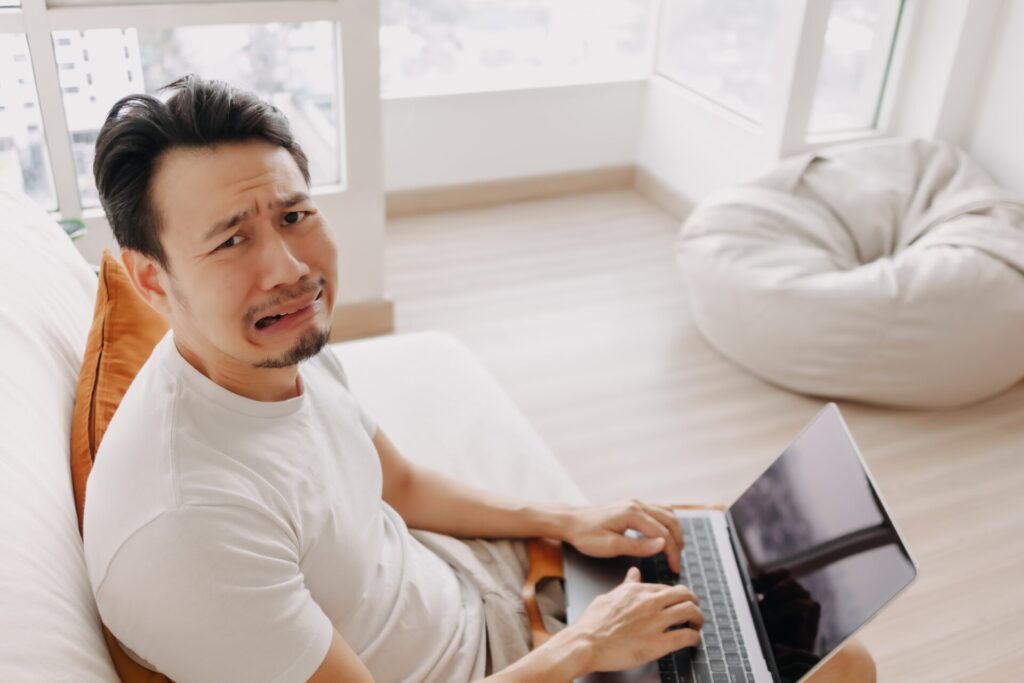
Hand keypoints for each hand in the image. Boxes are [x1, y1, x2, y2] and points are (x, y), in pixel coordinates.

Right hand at [560, 566, 702, 672]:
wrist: (585, 643)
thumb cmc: (592, 623)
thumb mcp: (608, 596)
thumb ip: (626, 585)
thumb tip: (634, 573)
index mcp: (638, 591)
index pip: (668, 588)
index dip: (677, 596)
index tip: (677, 602)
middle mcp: (650, 603)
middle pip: (685, 595)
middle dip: (694, 602)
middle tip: (694, 610)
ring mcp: (655, 622)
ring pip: (691, 612)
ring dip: (698, 618)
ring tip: (696, 625)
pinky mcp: (658, 643)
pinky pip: (686, 636)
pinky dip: (695, 638)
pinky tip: (693, 640)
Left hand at [562, 500, 684, 572]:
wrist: (570, 521)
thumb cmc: (586, 535)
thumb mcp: (611, 546)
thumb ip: (638, 546)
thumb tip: (663, 544)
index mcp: (633, 514)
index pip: (662, 534)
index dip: (672, 553)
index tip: (675, 568)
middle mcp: (637, 504)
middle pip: (669, 521)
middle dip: (677, 542)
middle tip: (677, 561)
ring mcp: (635, 503)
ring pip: (667, 513)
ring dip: (674, 530)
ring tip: (675, 549)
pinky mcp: (632, 506)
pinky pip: (658, 510)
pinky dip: (666, 523)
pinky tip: (665, 534)